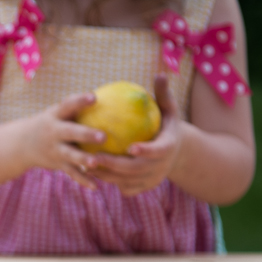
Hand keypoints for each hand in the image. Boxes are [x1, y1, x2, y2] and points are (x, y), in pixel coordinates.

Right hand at [21, 92, 104, 189]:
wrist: (23, 144)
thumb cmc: (52, 122)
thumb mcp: (59, 112)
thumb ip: (79, 106)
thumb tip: (112, 95)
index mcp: (55, 116)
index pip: (67, 105)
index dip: (79, 101)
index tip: (94, 97)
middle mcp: (53, 132)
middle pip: (69, 132)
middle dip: (85, 134)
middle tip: (102, 136)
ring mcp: (55, 149)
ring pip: (70, 155)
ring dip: (83, 159)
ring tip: (96, 163)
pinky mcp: (58, 164)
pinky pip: (72, 173)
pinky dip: (83, 180)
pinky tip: (96, 186)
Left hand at [90, 74, 183, 195]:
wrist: (176, 153)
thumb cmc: (165, 125)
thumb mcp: (169, 109)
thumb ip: (162, 94)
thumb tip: (160, 73)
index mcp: (168, 147)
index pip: (158, 151)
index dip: (146, 151)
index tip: (130, 146)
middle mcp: (161, 167)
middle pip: (136, 170)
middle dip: (114, 165)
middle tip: (94, 156)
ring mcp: (152, 180)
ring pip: (126, 181)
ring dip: (106, 175)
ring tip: (85, 163)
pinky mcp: (143, 188)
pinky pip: (124, 188)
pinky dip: (109, 182)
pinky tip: (92, 172)